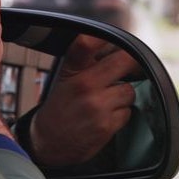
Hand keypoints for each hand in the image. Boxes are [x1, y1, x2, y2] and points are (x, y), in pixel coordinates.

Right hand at [29, 36, 138, 165]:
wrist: (48, 142)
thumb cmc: (61, 106)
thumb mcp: (66, 77)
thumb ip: (87, 60)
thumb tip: (114, 46)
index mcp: (73, 71)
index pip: (86, 44)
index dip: (102, 36)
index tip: (111, 37)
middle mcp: (85, 86)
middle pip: (125, 61)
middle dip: (131, 64)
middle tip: (128, 68)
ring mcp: (97, 107)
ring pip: (129, 91)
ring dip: (123, 96)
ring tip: (108, 101)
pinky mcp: (106, 126)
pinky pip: (127, 112)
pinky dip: (120, 114)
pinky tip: (106, 116)